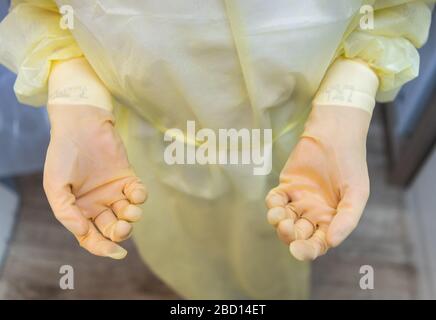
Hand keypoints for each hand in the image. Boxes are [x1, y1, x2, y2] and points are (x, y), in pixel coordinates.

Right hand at [43, 104, 146, 258]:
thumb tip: (84, 233)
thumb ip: (67, 212)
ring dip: (132, 217)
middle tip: (122, 227)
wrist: (80, 126)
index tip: (117, 252)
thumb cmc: (63, 154)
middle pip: (112, 229)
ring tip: (130, 210)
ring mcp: (113, 191)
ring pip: (128, 214)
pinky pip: (138, 194)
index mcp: (79, 209)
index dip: (102, 248)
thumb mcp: (55, 186)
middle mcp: (97, 204)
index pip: (91, 237)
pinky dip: (140, 197)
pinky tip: (135, 193)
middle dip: (120, 233)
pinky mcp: (127, 177)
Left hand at [266, 105, 370, 260]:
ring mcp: (298, 200)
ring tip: (279, 216)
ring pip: (284, 219)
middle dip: (289, 236)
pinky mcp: (286, 185)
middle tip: (287, 228)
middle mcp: (313, 214)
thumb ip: (347, 219)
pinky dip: (272, 203)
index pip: (317, 243)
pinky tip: (276, 201)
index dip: (307, 250)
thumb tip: (331, 242)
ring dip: (278, 222)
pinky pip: (275, 200)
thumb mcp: (357, 193)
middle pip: (297, 235)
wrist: (336, 135)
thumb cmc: (351, 165)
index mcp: (331, 220)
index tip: (297, 250)